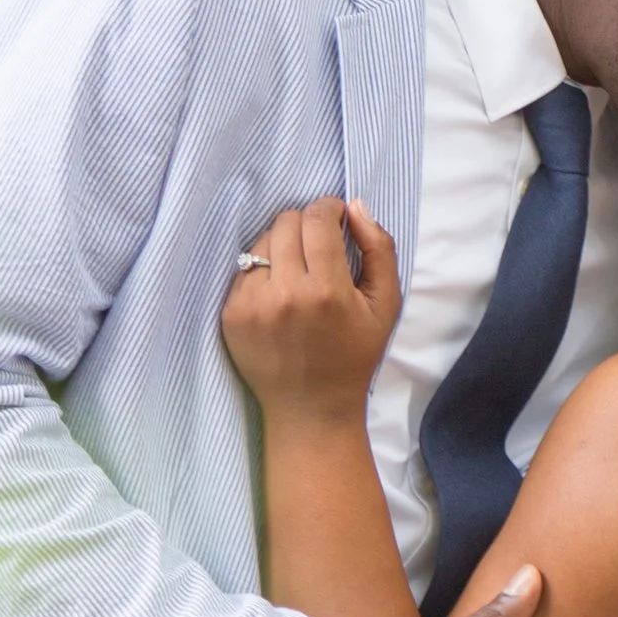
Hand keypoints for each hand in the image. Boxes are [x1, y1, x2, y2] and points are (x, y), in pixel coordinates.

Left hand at [221, 198, 401, 418]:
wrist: (311, 409)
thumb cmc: (354, 356)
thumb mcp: (385, 305)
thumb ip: (379, 250)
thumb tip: (355, 206)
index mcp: (327, 290)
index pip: (317, 219)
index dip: (328, 208)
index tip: (335, 218)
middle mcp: (286, 294)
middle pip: (286, 223)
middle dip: (305, 225)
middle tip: (317, 245)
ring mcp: (253, 304)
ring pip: (262, 242)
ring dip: (280, 245)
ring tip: (296, 269)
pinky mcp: (232, 315)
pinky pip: (244, 269)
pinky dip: (262, 271)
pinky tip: (278, 292)